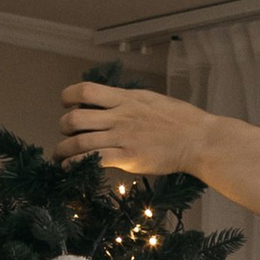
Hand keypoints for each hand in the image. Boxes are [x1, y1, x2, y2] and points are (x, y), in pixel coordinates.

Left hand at [59, 80, 215, 174]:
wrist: (199, 139)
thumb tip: (113, 103)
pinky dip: (75, 164)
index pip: (85, 90)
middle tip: (66, 136)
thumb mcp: (151, 100)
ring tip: (60, 157)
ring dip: (63, 151)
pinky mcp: (127, 157)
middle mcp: (120, 115)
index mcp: (125, 98)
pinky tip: (70, 168)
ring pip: (79, 141)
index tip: (68, 105)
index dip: (69, 97)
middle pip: (75, 117)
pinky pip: (92, 159)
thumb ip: (129, 102)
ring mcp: (122, 136)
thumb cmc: (180, 121)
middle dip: (63, 128)